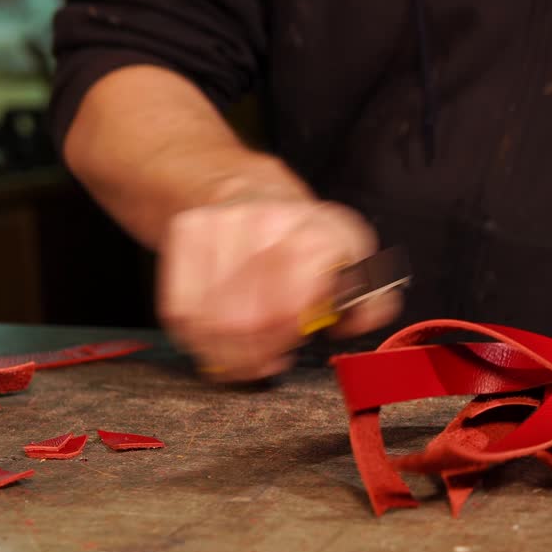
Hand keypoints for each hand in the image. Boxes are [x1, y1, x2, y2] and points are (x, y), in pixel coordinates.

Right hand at [157, 163, 400, 381]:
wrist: (246, 189)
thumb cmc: (305, 236)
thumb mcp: (352, 258)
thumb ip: (370, 298)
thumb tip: (360, 321)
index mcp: (319, 233)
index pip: (292, 305)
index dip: (286, 338)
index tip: (288, 349)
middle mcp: (270, 224)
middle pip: (249, 320)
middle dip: (255, 354)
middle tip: (262, 362)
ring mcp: (223, 227)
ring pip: (210, 319)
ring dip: (224, 354)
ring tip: (239, 359)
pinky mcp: (187, 234)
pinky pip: (180, 307)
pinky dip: (194, 337)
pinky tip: (213, 339)